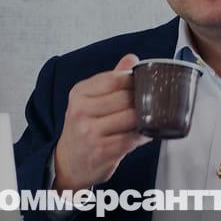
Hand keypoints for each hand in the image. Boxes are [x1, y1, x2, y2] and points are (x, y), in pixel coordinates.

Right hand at [52, 54, 151, 190]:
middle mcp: (81, 111)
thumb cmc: (83, 128)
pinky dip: (143, 135)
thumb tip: (132, 59)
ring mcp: (90, 132)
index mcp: (79, 93)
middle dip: (143, 100)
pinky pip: (132, 138)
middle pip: (126, 98)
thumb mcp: (89, 100)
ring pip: (132, 117)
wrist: (67, 162)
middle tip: (152, 103)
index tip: (144, 84)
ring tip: (149, 118)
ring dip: (146, 118)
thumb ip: (111, 79)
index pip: (115, 79)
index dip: (135, 81)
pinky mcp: (102, 151)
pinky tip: (145, 133)